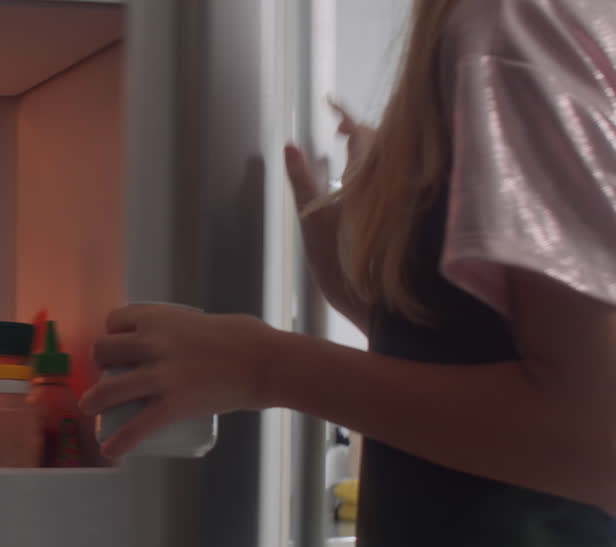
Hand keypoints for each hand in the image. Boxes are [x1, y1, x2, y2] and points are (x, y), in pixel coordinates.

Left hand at [79, 304, 281, 456]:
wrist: (266, 362)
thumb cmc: (246, 338)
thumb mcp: (203, 322)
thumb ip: (185, 331)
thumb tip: (183, 343)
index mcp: (158, 318)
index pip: (114, 321)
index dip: (111, 333)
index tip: (116, 345)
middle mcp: (151, 343)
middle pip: (103, 351)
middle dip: (99, 363)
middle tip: (108, 374)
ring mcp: (160, 376)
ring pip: (108, 388)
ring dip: (93, 400)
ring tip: (90, 408)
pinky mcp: (172, 405)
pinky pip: (137, 427)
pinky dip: (120, 442)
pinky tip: (110, 452)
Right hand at [286, 99, 375, 330]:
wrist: (375, 302)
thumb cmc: (342, 264)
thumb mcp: (311, 221)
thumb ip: (302, 180)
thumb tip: (290, 146)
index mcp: (367, 178)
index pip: (360, 133)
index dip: (345, 115)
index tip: (329, 103)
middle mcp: (387, 186)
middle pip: (377, 145)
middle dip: (357, 130)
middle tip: (337, 124)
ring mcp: (394, 202)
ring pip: (384, 165)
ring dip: (366, 151)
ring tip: (344, 145)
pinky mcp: (397, 218)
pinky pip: (387, 184)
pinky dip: (371, 174)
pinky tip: (357, 180)